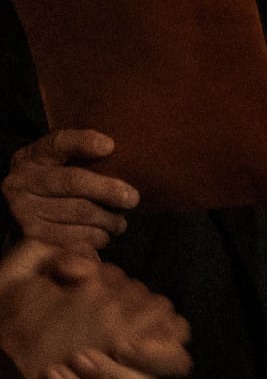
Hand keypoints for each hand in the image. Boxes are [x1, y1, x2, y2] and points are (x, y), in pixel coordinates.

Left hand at [0, 240, 191, 378]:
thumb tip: (85, 263)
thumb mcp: (32, 272)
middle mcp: (123, 377)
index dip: (161, 350)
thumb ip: (63, 256)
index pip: (177, 351)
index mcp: (131, 337)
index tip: (123, 341)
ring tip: (53, 374)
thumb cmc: (17, 308)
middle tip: (86, 357)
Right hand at [3, 130, 138, 253]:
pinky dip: (96, 237)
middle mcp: (21, 181)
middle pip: (73, 181)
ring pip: (78, 212)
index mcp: (32, 157)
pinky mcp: (31, 236)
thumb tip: (118, 153)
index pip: (58, 143)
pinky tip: (103, 235)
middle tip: (132, 199)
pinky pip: (73, 237)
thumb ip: (84, 157)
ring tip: (119, 222)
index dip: (84, 142)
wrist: (24, 220)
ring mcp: (23, 209)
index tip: (110, 146)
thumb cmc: (56, 187)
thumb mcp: (60, 166)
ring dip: (108, 219)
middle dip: (109, 190)